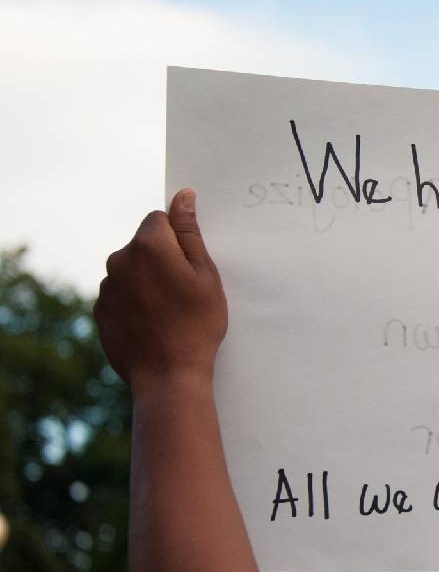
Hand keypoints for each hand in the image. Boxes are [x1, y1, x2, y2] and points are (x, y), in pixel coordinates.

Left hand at [94, 189, 226, 393]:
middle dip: (161, 259)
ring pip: (130, 271)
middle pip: (143, 245)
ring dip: (146, 282)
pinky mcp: (99, 310)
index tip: (191, 265)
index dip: (178, 239)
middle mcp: (119, 260)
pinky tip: (153, 324)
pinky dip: (134, 303)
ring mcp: (106, 287)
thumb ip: (190, 233)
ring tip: (169, 312)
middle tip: (185, 292)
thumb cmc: (196, 325)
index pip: (159, 219)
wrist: (167, 375)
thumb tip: (183, 197)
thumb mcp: (206, 275)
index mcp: (148, 245)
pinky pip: (119, 295)